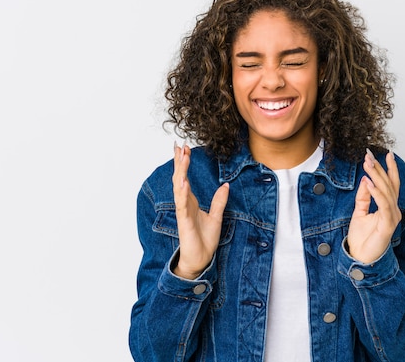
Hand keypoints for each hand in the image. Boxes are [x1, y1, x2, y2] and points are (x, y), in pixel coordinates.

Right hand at [172, 143, 228, 278]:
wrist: (201, 259)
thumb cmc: (204, 240)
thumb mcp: (217, 216)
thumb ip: (219, 201)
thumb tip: (226, 185)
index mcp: (190, 201)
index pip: (185, 177)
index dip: (184, 163)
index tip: (184, 147)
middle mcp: (185, 204)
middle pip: (179, 178)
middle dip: (179, 162)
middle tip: (179, 145)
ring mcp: (183, 211)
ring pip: (179, 187)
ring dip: (180, 172)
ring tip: (181, 156)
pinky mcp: (184, 221)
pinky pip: (182, 204)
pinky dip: (182, 192)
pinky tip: (182, 182)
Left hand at [348, 149, 401, 263]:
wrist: (360, 257)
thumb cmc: (361, 238)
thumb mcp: (359, 212)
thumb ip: (363, 197)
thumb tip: (365, 179)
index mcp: (388, 207)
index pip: (390, 184)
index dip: (387, 168)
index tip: (382, 153)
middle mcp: (393, 210)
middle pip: (389, 184)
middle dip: (379, 168)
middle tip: (369, 154)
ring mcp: (392, 217)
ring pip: (387, 191)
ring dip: (377, 176)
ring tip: (368, 164)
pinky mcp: (388, 225)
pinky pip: (384, 205)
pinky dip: (376, 193)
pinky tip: (369, 182)